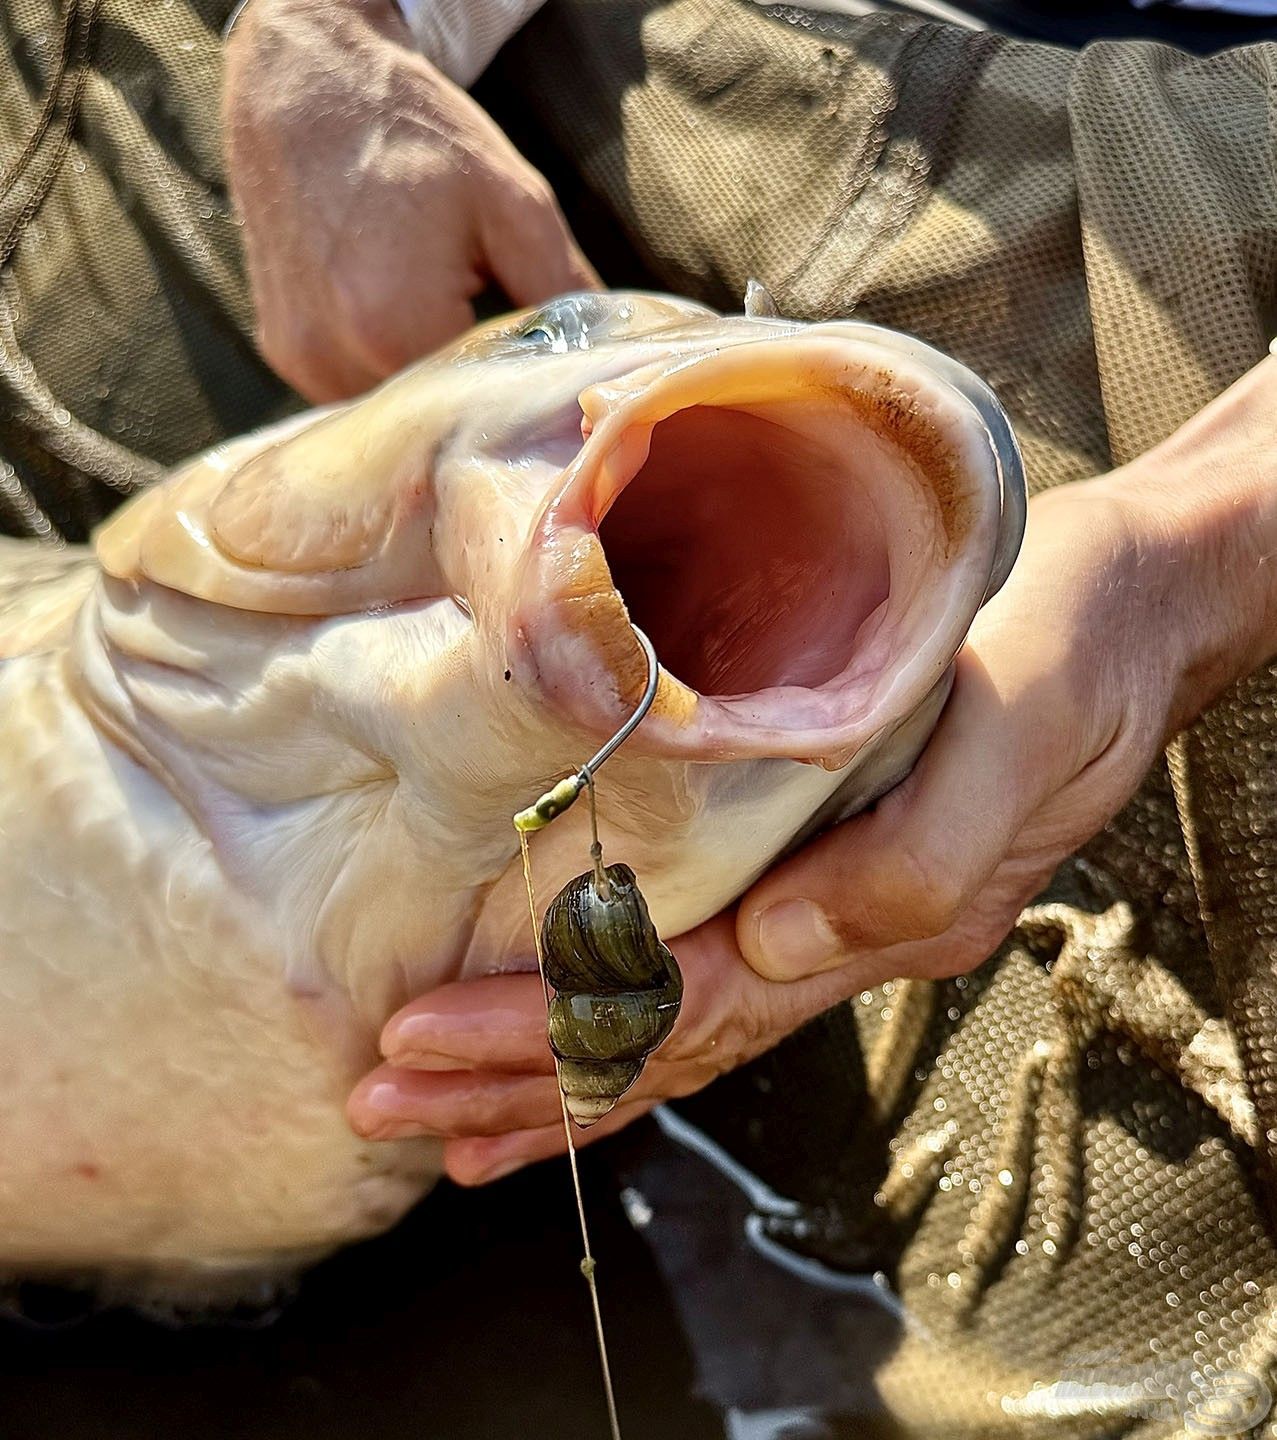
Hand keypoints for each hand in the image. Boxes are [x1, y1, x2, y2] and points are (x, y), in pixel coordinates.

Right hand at [223, 0, 598, 401]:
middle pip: (435, 417)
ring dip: (427, 384)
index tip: (542, 363)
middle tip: (499, 339)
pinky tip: (400, 315)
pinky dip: (386, 366)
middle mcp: (334, 357)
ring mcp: (301, 360)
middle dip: (474, 390)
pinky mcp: (284, 352)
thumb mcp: (514, 207)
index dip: (520, 391)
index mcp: (392, 325)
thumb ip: (566, 295)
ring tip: (442, 317)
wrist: (309, 85)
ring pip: (395, 409)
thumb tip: (613, 361)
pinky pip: (355, 388)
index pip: (482, 406)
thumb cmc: (417, 138)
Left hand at [348, 354, 1276, 1182]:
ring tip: (436, 1119)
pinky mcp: (816, 857)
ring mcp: (831, 908)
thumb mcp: (1020, 730)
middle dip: (518, 1077)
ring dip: (552, 1071)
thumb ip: (918, 852)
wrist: (1123, 604)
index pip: (688, 1002)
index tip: (424, 1040)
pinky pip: (705, 960)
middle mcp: (841, 932)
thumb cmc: (1070, 649)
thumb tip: (783, 944)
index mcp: (881, 910)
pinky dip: (619, 1010)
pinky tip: (557, 1032)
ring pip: (674, 1020)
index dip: (555, 1032)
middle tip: (380, 1102)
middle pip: (664, 1037)